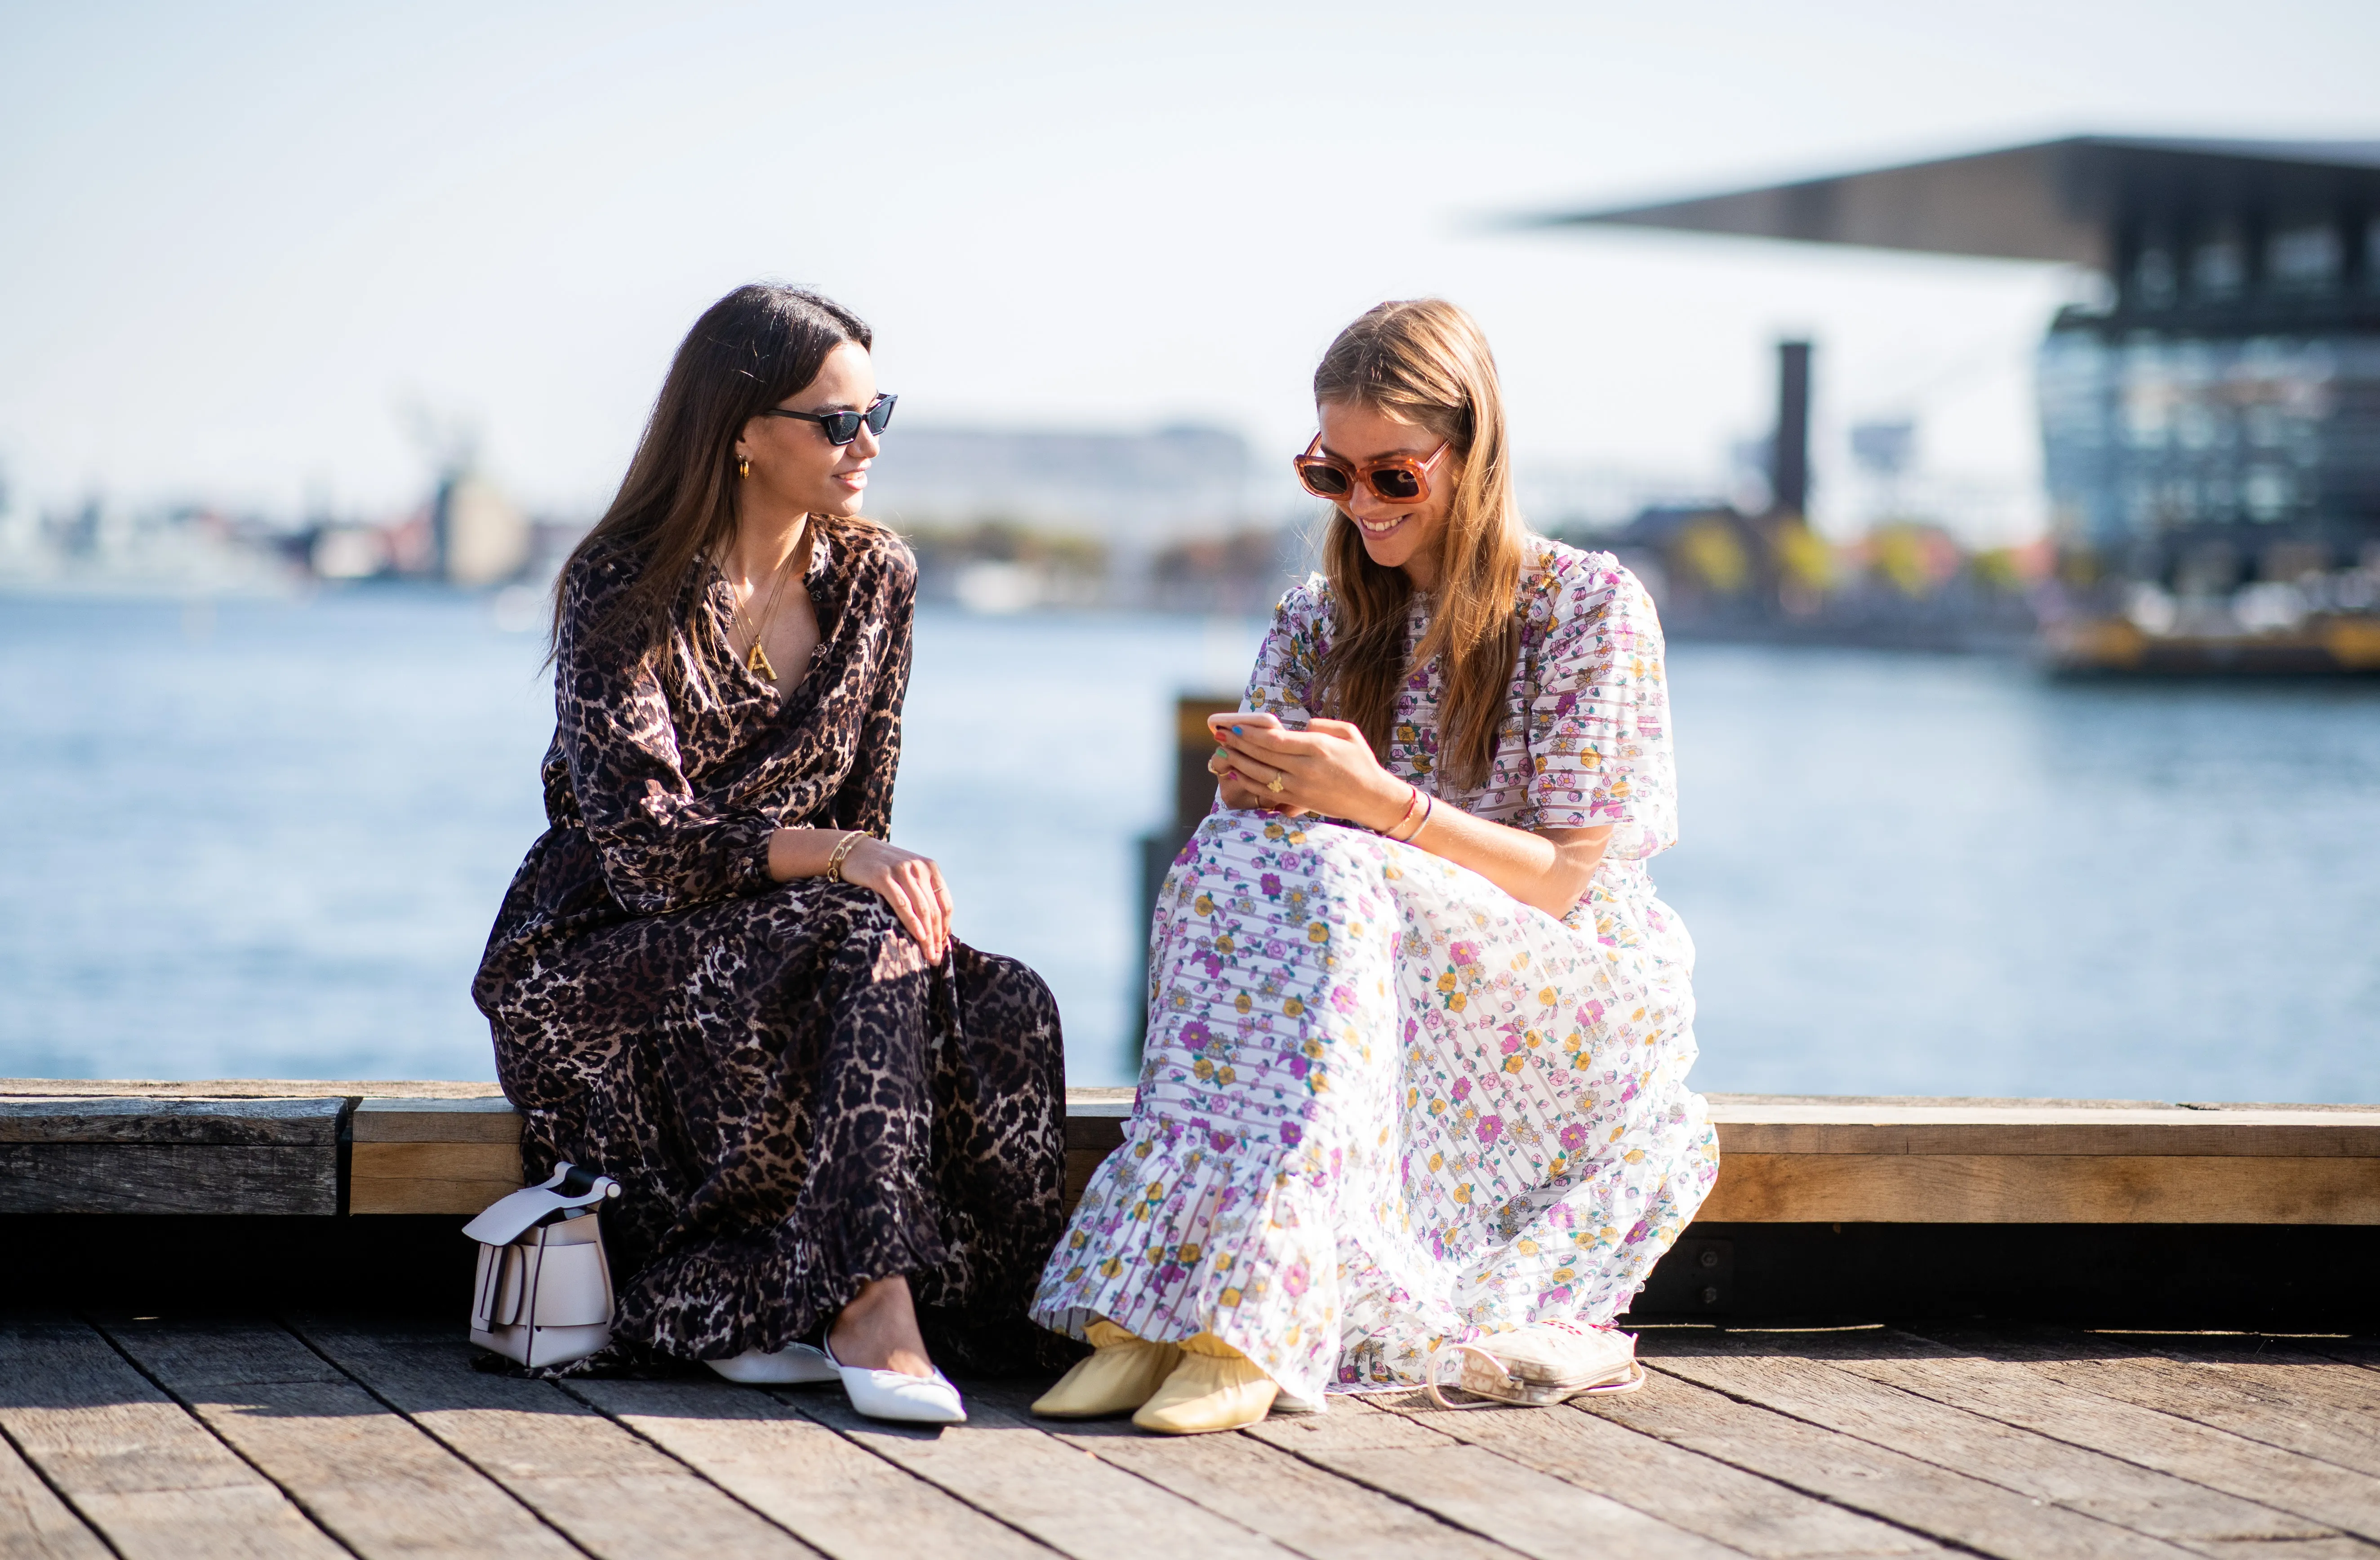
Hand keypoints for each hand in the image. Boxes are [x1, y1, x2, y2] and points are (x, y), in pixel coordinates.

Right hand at [839, 838, 953, 959]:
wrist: (853, 850)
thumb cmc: (883, 868)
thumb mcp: (909, 874)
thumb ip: (924, 894)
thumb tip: (941, 928)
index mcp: (930, 868)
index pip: (945, 904)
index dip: (945, 928)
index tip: (942, 948)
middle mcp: (919, 867)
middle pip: (935, 910)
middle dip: (937, 937)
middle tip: (936, 958)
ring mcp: (902, 871)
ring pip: (922, 909)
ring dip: (927, 936)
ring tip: (928, 955)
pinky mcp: (883, 877)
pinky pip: (902, 903)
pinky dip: (912, 921)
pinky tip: (918, 936)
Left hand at [1207, 716, 1406, 828]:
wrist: (1371, 798)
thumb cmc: (1361, 762)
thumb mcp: (1348, 733)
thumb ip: (1323, 725)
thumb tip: (1300, 727)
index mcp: (1317, 748)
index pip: (1274, 740)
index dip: (1250, 734)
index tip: (1234, 726)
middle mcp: (1305, 769)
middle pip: (1262, 756)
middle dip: (1237, 744)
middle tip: (1219, 734)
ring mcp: (1299, 788)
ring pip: (1260, 775)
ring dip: (1238, 763)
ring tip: (1222, 751)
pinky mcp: (1297, 801)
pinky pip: (1266, 791)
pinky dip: (1247, 783)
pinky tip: (1234, 773)